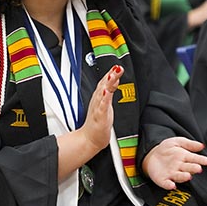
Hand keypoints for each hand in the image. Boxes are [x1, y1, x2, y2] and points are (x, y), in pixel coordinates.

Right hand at [56, 65, 124, 180]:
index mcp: (99, 97)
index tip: (117, 66)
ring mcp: (98, 108)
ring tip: (112, 76)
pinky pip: (102, 107)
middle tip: (117, 67)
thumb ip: (110, 90)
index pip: (105, 82)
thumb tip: (115, 78)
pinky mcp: (99, 117)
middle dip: (110, 75)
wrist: (89, 139)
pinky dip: (104, 99)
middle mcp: (97, 100)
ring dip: (107, 84)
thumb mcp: (106, 103)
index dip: (110, 73)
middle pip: (104, 85)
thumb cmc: (97, 122)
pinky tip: (106, 93)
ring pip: (102, 94)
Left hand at [141, 137, 206, 189]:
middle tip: (198, 168)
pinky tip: (172, 185)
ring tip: (188, 176)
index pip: (195, 159)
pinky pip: (166, 183)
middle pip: (188, 168)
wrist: (153, 155)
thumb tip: (202, 145)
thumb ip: (188, 144)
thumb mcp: (176, 142)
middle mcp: (180, 167)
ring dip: (183, 177)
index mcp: (184, 157)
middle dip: (193, 168)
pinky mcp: (163, 180)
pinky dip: (169, 185)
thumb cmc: (167, 150)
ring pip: (179, 176)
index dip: (201, 160)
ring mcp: (172, 174)